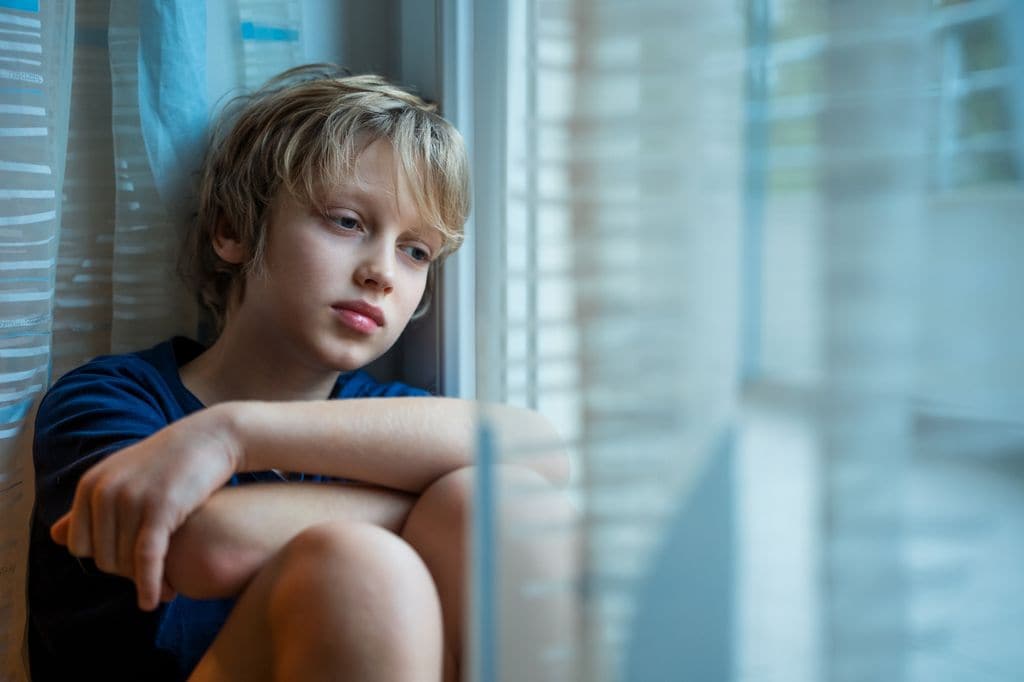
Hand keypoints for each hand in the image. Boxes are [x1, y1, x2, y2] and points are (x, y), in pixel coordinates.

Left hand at [50, 404, 240, 610]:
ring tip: (166, 590)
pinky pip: (147, 558)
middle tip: (154, 578)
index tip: (130, 565)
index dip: (104, 560)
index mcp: (90, 485)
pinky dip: (149, 584)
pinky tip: (155, 599)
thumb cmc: (169, 461)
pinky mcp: (159, 508)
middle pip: (102, 557)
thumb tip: (55, 537)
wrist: (211, 437)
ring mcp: (130, 499)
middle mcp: (104, 492)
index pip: (79, 546)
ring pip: (125, 561)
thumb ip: (89, 508)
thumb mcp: (122, 477)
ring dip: (144, 582)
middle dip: (127, 573)